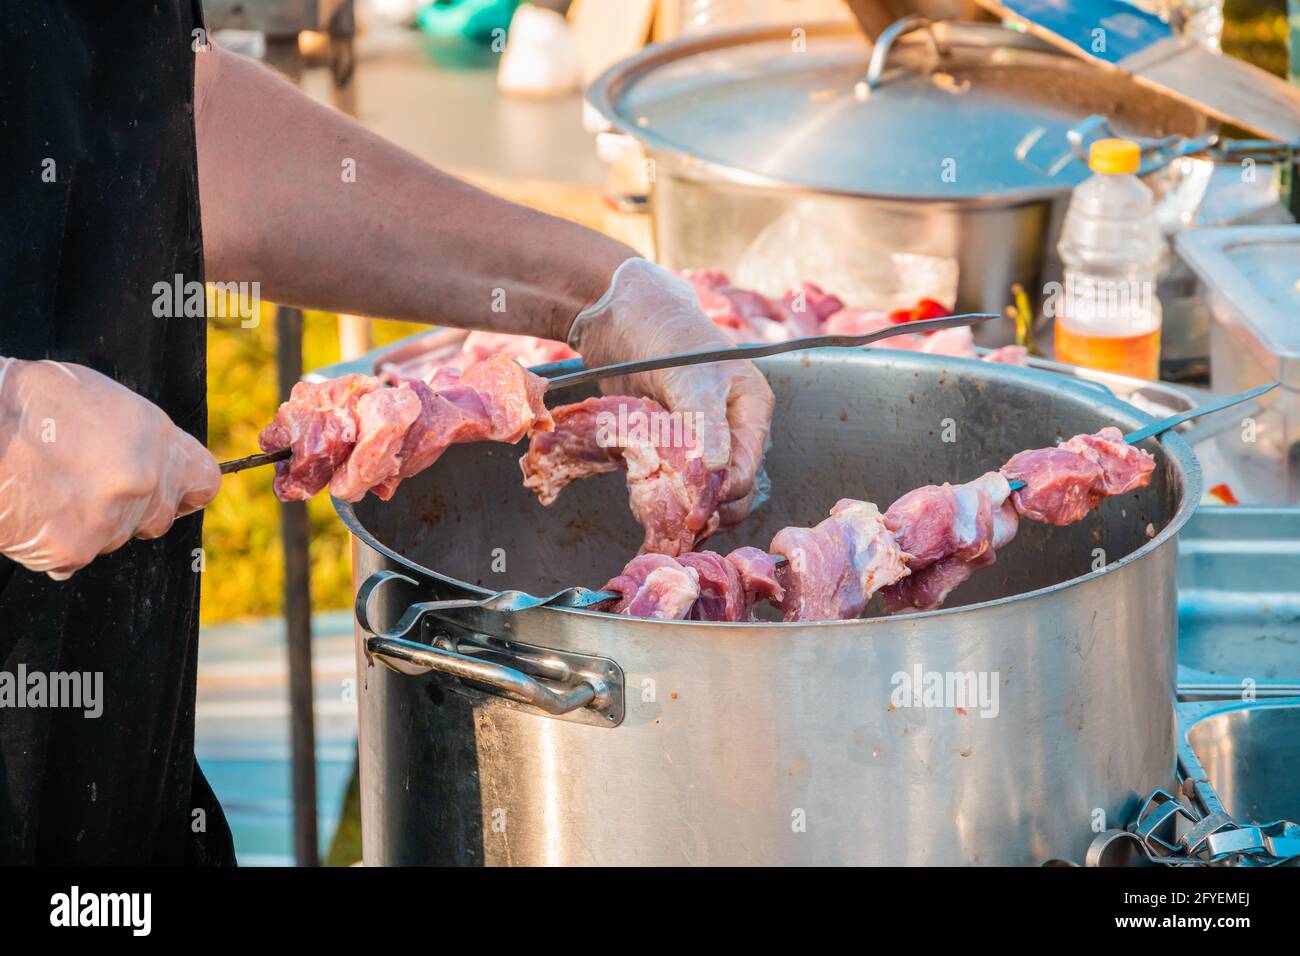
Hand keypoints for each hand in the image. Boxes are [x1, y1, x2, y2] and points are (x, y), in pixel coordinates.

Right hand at [0, 359, 220, 579]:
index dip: (186, 493)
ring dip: (88, 525)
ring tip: (50, 488)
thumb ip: (139, 443)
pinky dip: (52, 545)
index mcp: (158, 442)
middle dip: (130, 511)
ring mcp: (111, 520)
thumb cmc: (35, 403)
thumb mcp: (107, 406)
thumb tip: (151, 466)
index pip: (203, 482)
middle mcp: (145, 483)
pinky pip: (70, 560)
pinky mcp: (73, 549)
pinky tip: (33, 512)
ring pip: (112, 539)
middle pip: (155, 519)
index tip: (174, 496)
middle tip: (87, 487)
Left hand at [567, 258, 773, 525]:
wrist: (623, 320)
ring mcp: (703, 439)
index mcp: (751, 411)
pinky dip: (667, 493)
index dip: (724, 493)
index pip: (747, 469)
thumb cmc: (668, 338)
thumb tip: (720, 470)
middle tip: (684, 523)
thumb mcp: (693, 378)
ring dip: (689, 505)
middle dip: (712, 508)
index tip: (697, 511)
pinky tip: (653, 500)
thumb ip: (707, 425)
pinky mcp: (673, 444)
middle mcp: (732, 429)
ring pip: (707, 489)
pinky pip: (678, 479)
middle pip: (734, 488)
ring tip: (669, 518)